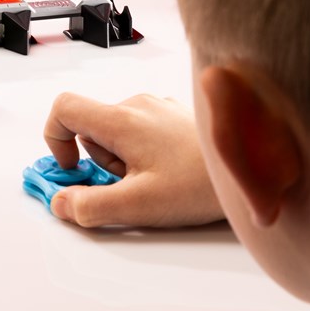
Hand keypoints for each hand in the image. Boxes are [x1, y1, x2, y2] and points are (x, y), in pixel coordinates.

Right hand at [42, 92, 223, 227]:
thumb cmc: (200, 184)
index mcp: (121, 119)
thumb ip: (90, 206)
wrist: (254, 169)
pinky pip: (140, 129)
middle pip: (91, 126)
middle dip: (101, 162)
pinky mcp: (174, 115)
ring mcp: (157, 107)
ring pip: (116, 130)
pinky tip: (171, 173)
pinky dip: (143, 152)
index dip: (55, 139)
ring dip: (123, 159)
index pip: (64, 108)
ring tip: (157, 181)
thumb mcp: (138, 206)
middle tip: (131, 186)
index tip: (72, 170)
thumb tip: (61, 203)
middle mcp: (137, 104)